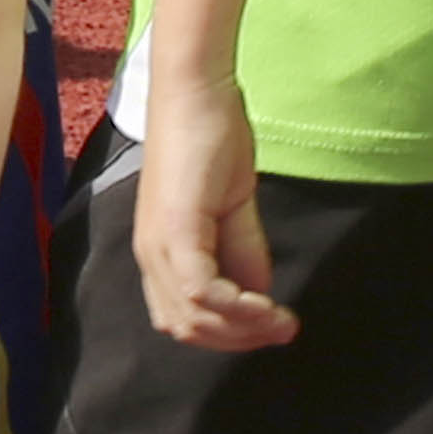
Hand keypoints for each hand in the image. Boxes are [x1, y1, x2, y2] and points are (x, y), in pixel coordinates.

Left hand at [127, 63, 295, 350]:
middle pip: (188, 328)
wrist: (197, 93)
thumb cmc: (212, 140)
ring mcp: (159, 244)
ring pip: (194, 318)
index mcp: (159, 252)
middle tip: (282, 329)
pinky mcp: (175, 230)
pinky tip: (265, 303)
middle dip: (239, 339)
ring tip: (281, 319)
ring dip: (243, 328)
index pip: (183, 319)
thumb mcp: (233, 208)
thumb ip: (243, 252)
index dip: (228, 336)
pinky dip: (236, 307)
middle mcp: (150, 255)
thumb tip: (260, 296)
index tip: (273, 328)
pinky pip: (201, 291)